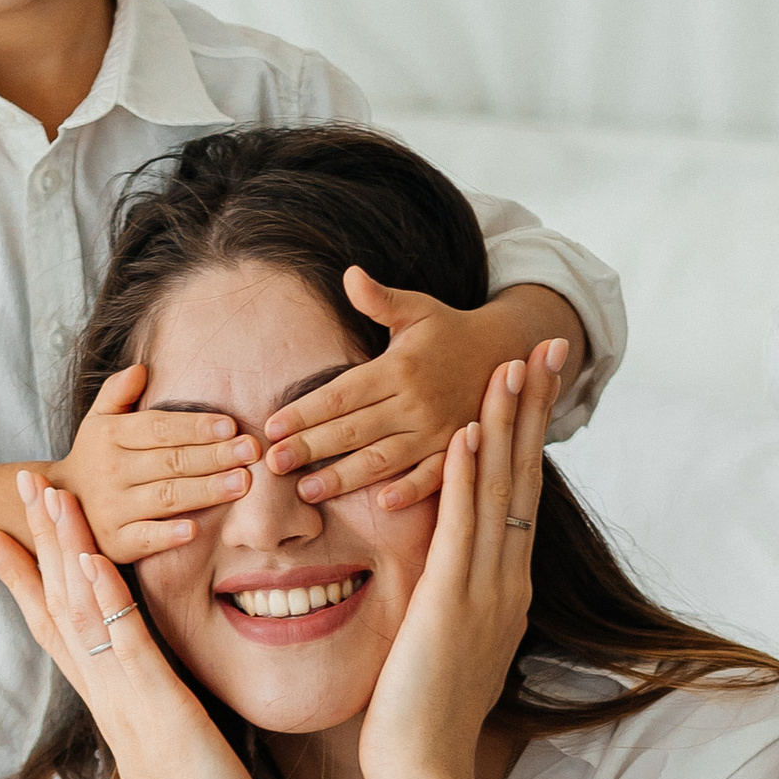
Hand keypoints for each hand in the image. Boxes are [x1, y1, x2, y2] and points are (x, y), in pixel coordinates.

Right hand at [0, 477, 278, 778]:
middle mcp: (107, 696)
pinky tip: (92, 560)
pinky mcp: (158, 710)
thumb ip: (156, 709)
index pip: (58, 626)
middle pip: (58, 605)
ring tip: (48, 493)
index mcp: (111, 700)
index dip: (26, 576)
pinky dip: (105, 602)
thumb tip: (151, 691)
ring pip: (82, 613)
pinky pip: (125, 646)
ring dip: (63, 549)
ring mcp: (127, 701)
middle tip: (18, 480)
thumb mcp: (174, 746)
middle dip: (37, 540)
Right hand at [52, 361, 263, 562]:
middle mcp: (110, 471)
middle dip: (214, 456)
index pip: (159, 428)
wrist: (61, 504)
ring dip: (206, 490)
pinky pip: (144, 538)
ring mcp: (112, 508)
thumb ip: (116, 392)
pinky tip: (195, 529)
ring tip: (242, 482)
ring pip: (166, 497)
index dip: (195, 427)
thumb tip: (141, 369)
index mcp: (109, 436)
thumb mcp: (98, 420)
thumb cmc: (95, 457)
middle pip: (171, 461)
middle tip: (252, 451)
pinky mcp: (116, 542)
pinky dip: (168, 535)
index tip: (230, 426)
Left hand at [264, 274, 574, 510]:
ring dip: (345, 477)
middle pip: (354, 430)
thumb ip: (380, 299)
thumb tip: (350, 274)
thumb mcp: (417, 309)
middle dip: (310, 447)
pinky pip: (434, 476)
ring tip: (306, 491)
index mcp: (399, 367)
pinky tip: (383, 504)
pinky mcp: (455, 450)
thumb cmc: (448, 331)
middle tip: (272, 464)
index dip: (304, 412)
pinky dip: (413, 490)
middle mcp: (416, 401)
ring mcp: (437, 430)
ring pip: (383, 458)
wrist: (507, 352)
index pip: (341, 395)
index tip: (271, 427)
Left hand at [358, 339, 567, 778]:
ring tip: (509, 367)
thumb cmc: (422, 716)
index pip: (520, 496)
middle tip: (544, 347)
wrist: (424, 767)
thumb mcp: (445, 643)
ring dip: (503, 426)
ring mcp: (486, 591)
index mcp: (505, 589)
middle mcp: (506, 582)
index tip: (533, 384)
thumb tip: (449, 583)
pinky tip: (465, 435)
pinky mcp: (452, 603)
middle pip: (523, 478)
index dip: (527, 437)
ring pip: (499, 493)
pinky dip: (464, 479)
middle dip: (532, 410)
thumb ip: (452, 603)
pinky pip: (461, 529)